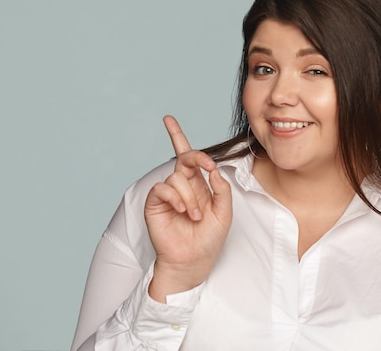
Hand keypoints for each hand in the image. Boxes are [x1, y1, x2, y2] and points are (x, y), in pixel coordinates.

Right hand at [145, 115, 231, 300]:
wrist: (194, 261)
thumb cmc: (209, 238)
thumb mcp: (225, 212)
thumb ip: (222, 190)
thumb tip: (214, 170)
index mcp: (198, 184)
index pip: (188, 157)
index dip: (176, 136)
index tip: (168, 120)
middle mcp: (182, 186)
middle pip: (184, 159)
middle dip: (196, 156)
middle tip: (206, 165)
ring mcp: (168, 195)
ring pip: (177, 177)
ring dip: (190, 196)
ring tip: (195, 215)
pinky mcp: (155, 204)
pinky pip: (163, 188)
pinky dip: (176, 197)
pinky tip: (183, 211)